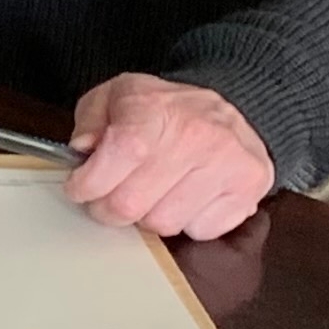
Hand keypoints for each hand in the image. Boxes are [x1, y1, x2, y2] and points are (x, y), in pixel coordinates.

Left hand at [63, 73, 274, 240]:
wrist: (234, 106)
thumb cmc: (167, 109)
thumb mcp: (117, 97)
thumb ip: (90, 121)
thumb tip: (82, 151)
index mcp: (159, 108)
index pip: (120, 154)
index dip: (90, 181)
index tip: (80, 187)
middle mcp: (198, 136)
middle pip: (132, 203)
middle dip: (109, 208)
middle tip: (109, 197)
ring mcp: (228, 166)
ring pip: (164, 224)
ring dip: (150, 215)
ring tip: (155, 191)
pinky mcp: (248, 191)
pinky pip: (200, 231)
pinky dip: (187, 222)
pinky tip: (187, 197)